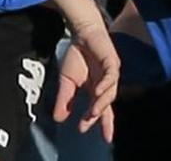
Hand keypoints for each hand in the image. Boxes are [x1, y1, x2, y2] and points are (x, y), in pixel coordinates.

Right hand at [53, 23, 119, 140]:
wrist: (81, 33)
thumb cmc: (76, 56)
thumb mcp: (66, 81)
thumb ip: (65, 99)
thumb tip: (58, 119)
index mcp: (97, 90)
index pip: (102, 110)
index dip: (103, 124)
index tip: (99, 137)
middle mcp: (106, 84)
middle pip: (107, 104)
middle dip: (102, 118)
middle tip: (89, 125)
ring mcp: (111, 73)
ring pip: (110, 92)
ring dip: (101, 103)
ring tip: (92, 112)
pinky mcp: (112, 61)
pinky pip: (112, 75)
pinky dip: (106, 84)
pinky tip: (97, 92)